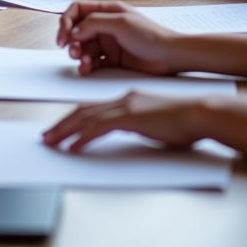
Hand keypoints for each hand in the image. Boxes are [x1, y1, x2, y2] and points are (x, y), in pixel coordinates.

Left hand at [42, 91, 204, 151]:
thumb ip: (139, 124)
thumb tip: (131, 133)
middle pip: (83, 110)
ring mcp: (125, 106)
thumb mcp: (154, 122)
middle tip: (47, 136)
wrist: (199, 113)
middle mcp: (122, 98)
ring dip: (65, 130)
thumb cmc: (184, 121)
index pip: (93, 107)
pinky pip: (98, 128)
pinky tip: (72, 147)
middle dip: (62, 124)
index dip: (74, 118)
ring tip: (51, 142)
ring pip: (86, 117)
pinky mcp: (130, 118)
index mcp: (128, 98)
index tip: (61, 128)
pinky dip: (82, 137)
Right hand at [56, 0, 178, 76]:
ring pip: (84, 47)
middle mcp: (105, 25)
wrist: (170, 56)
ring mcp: (108, 42)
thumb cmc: (150, 35)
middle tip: (71, 51)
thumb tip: (73, 31)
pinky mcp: (112, 59)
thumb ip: (94, 24)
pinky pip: (92, 61)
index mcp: (107, 10)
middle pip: (77, 30)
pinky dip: (86, 65)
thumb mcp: (120, 23)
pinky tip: (86, 69)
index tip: (63, 36)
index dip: (66, 21)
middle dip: (71, 40)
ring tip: (81, 61)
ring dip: (78, 54)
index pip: (77, 10)